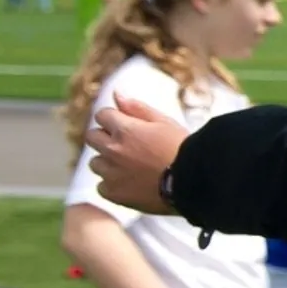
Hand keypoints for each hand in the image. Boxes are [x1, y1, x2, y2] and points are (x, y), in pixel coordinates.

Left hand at [87, 96, 189, 214]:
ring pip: (95, 163)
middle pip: (92, 137)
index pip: (102, 115)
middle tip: (128, 145)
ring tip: (131, 166)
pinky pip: (102, 186)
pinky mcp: (114, 193)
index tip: (127, 126)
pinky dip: (112, 184)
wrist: (194, 183)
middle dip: (105, 137)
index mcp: (125, 130)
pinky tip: (132, 183)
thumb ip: (137, 108)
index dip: (114, 119)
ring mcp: (111, 173)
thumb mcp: (164, 122)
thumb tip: (116, 94)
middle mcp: (112, 150)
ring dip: (108, 161)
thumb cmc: (183, 149)